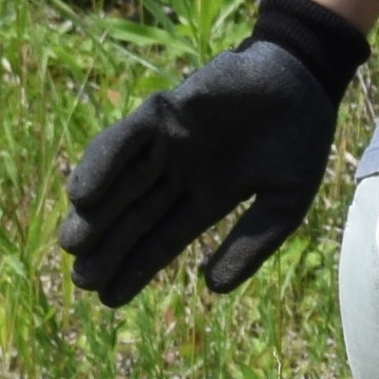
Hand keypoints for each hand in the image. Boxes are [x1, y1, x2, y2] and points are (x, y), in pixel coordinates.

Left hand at [60, 0, 367, 302]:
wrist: (305, 79)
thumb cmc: (301, 138)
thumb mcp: (284, 203)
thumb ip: (251, 244)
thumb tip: (212, 290)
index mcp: (207, 197)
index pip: (163, 240)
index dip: (136, 268)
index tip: (110, 299)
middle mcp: (179, 173)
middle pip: (134, 217)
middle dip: (108, 248)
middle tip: (82, 282)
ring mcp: (168, 142)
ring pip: (122, 183)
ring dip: (95, 214)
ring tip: (73, 246)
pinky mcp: (164, 112)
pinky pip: (124, 139)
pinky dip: (101, 164)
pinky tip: (80, 195)